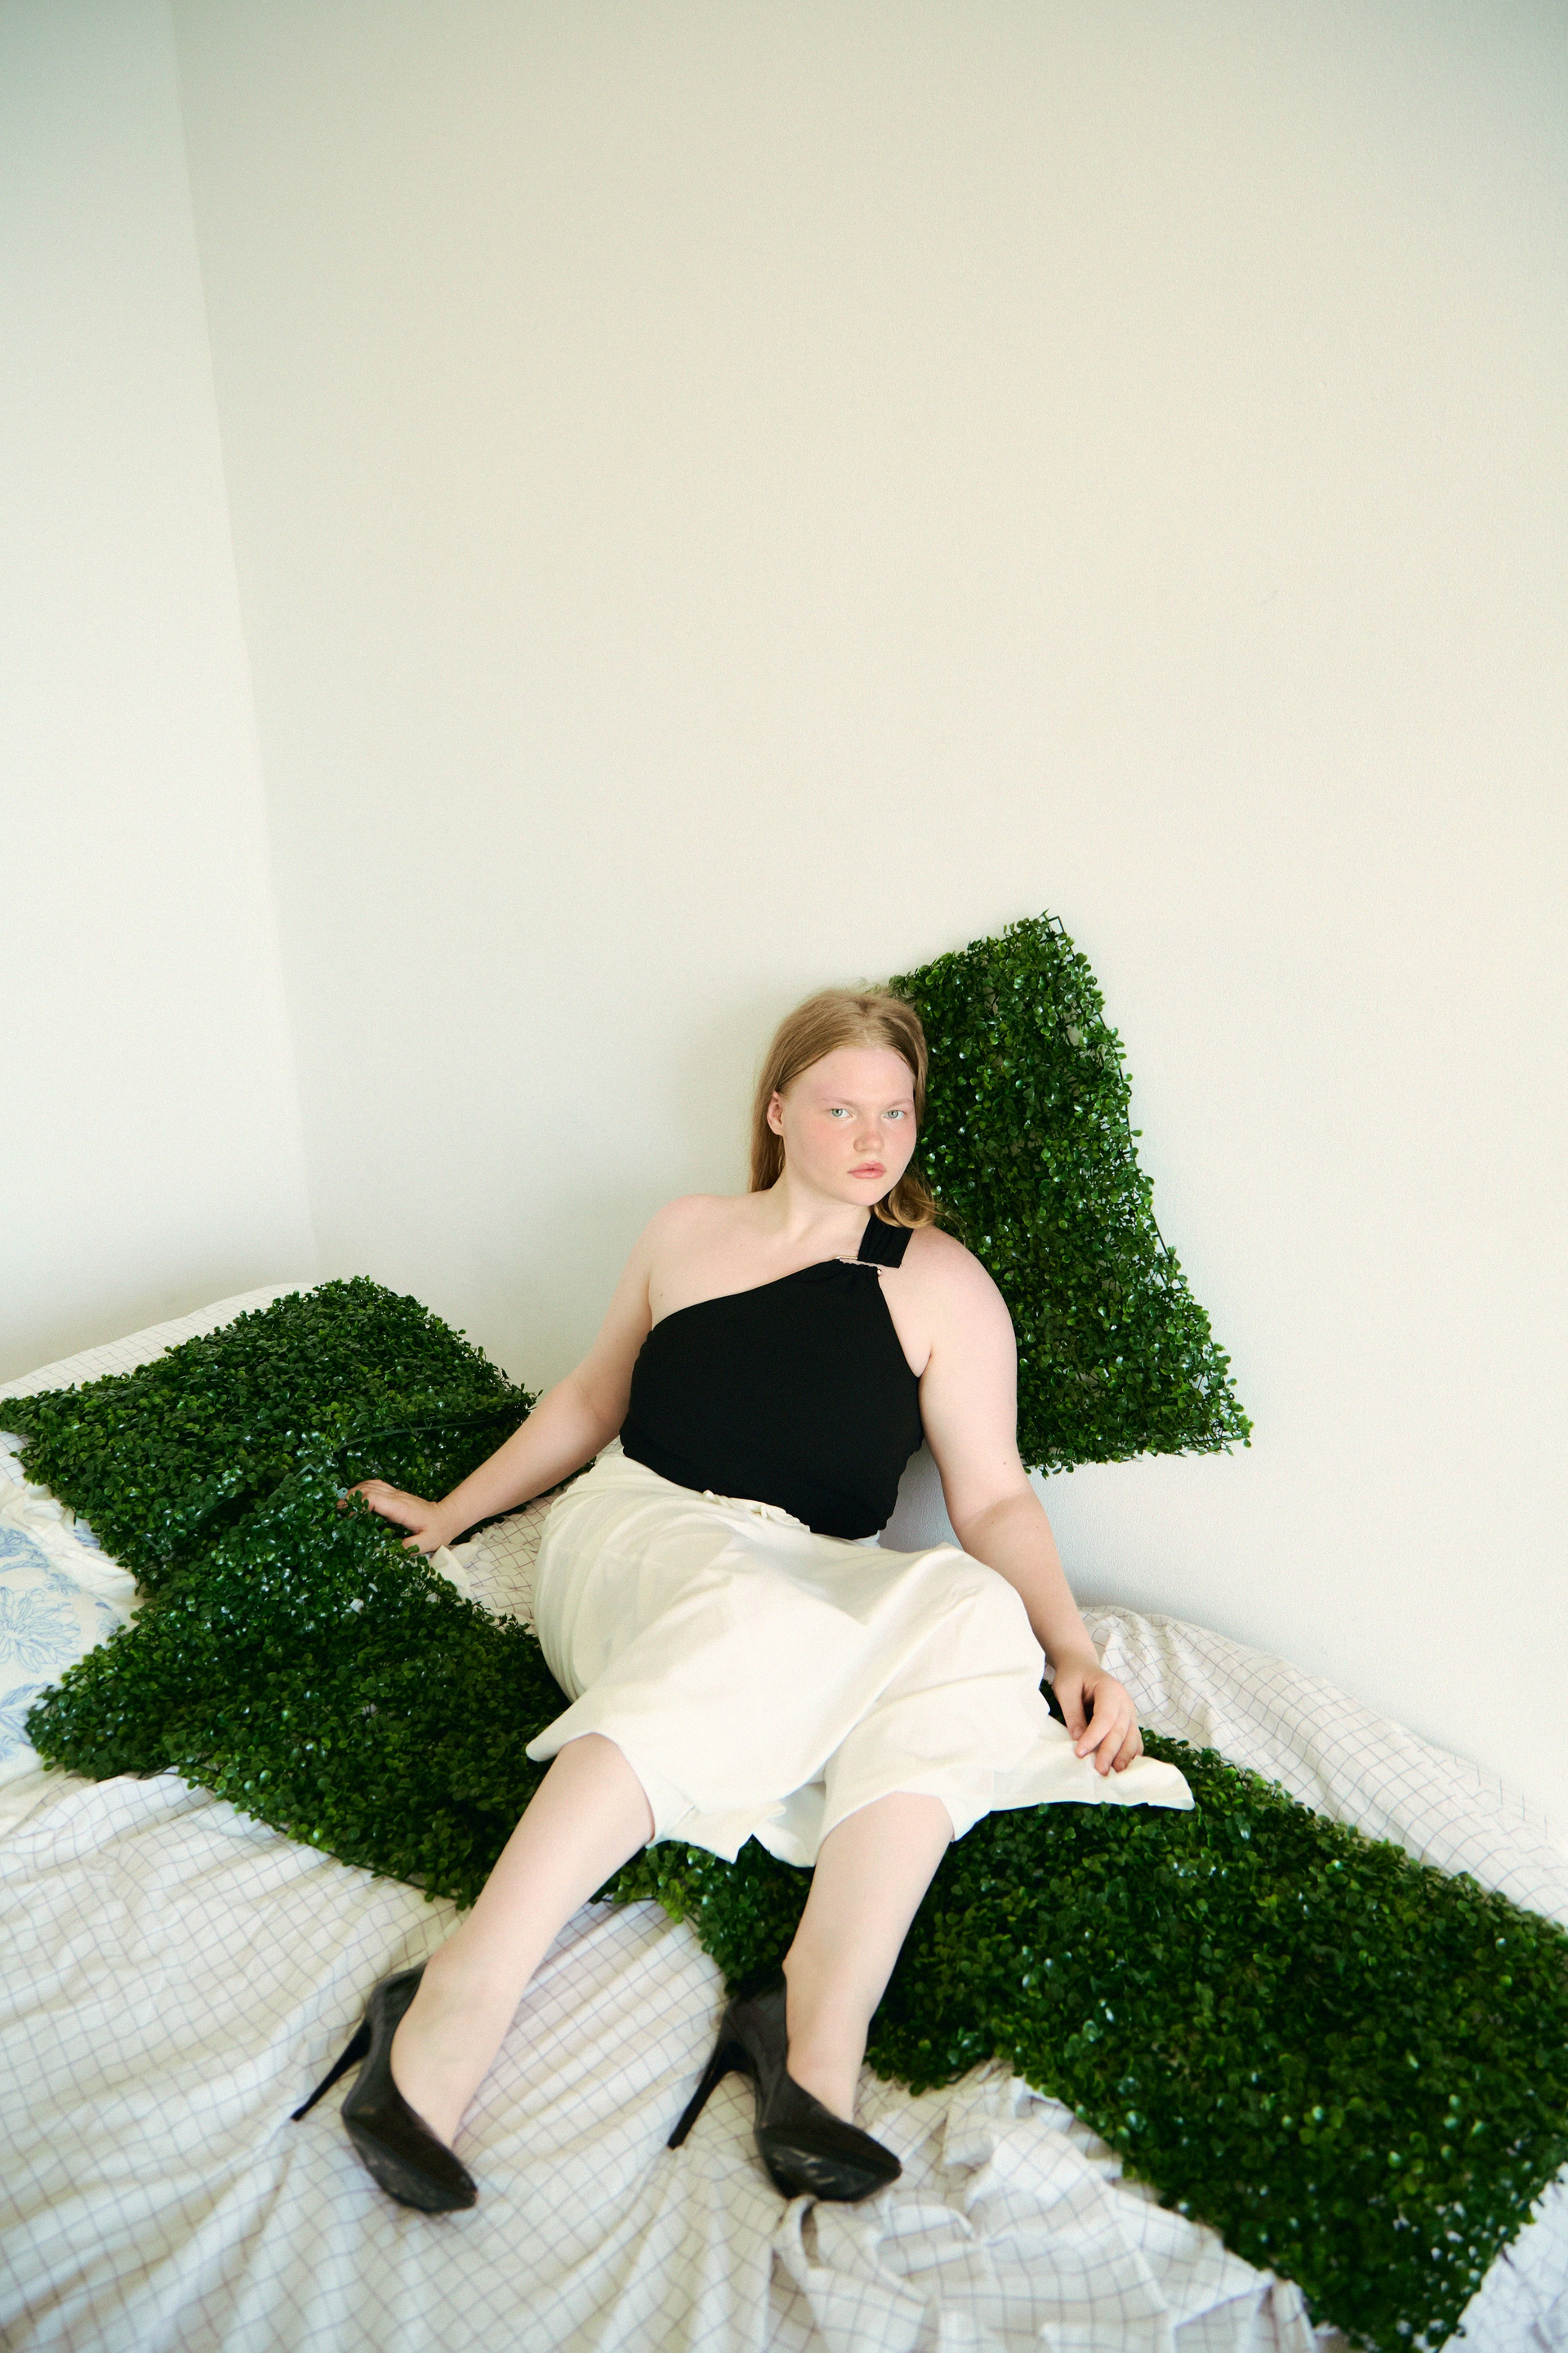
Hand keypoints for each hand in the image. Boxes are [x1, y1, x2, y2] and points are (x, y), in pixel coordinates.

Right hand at [342, 1480, 454, 1554]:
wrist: (448, 1516)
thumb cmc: (438, 1530)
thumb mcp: (425, 1543)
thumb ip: (406, 1547)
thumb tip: (382, 1552)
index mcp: (401, 1508)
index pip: (374, 1498)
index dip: (358, 1505)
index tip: (348, 1517)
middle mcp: (397, 1497)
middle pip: (369, 1489)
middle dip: (350, 1498)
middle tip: (336, 1511)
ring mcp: (396, 1494)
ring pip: (371, 1484)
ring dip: (355, 1491)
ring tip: (341, 1504)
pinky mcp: (395, 1495)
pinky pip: (376, 1486)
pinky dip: (363, 1489)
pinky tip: (355, 1498)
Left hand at [1051, 1660, 1142, 1774]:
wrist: (1082, 1667)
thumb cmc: (1073, 1677)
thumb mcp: (1066, 1690)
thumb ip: (1072, 1713)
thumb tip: (1078, 1739)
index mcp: (1110, 1689)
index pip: (1105, 1717)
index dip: (1094, 1736)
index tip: (1080, 1753)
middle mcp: (1125, 1701)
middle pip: (1120, 1730)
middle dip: (1110, 1752)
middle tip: (1100, 1771)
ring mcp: (1129, 1712)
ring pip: (1131, 1737)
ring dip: (1124, 1756)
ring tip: (1115, 1773)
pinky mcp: (1129, 1722)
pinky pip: (1134, 1739)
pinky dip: (1131, 1753)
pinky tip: (1125, 1767)